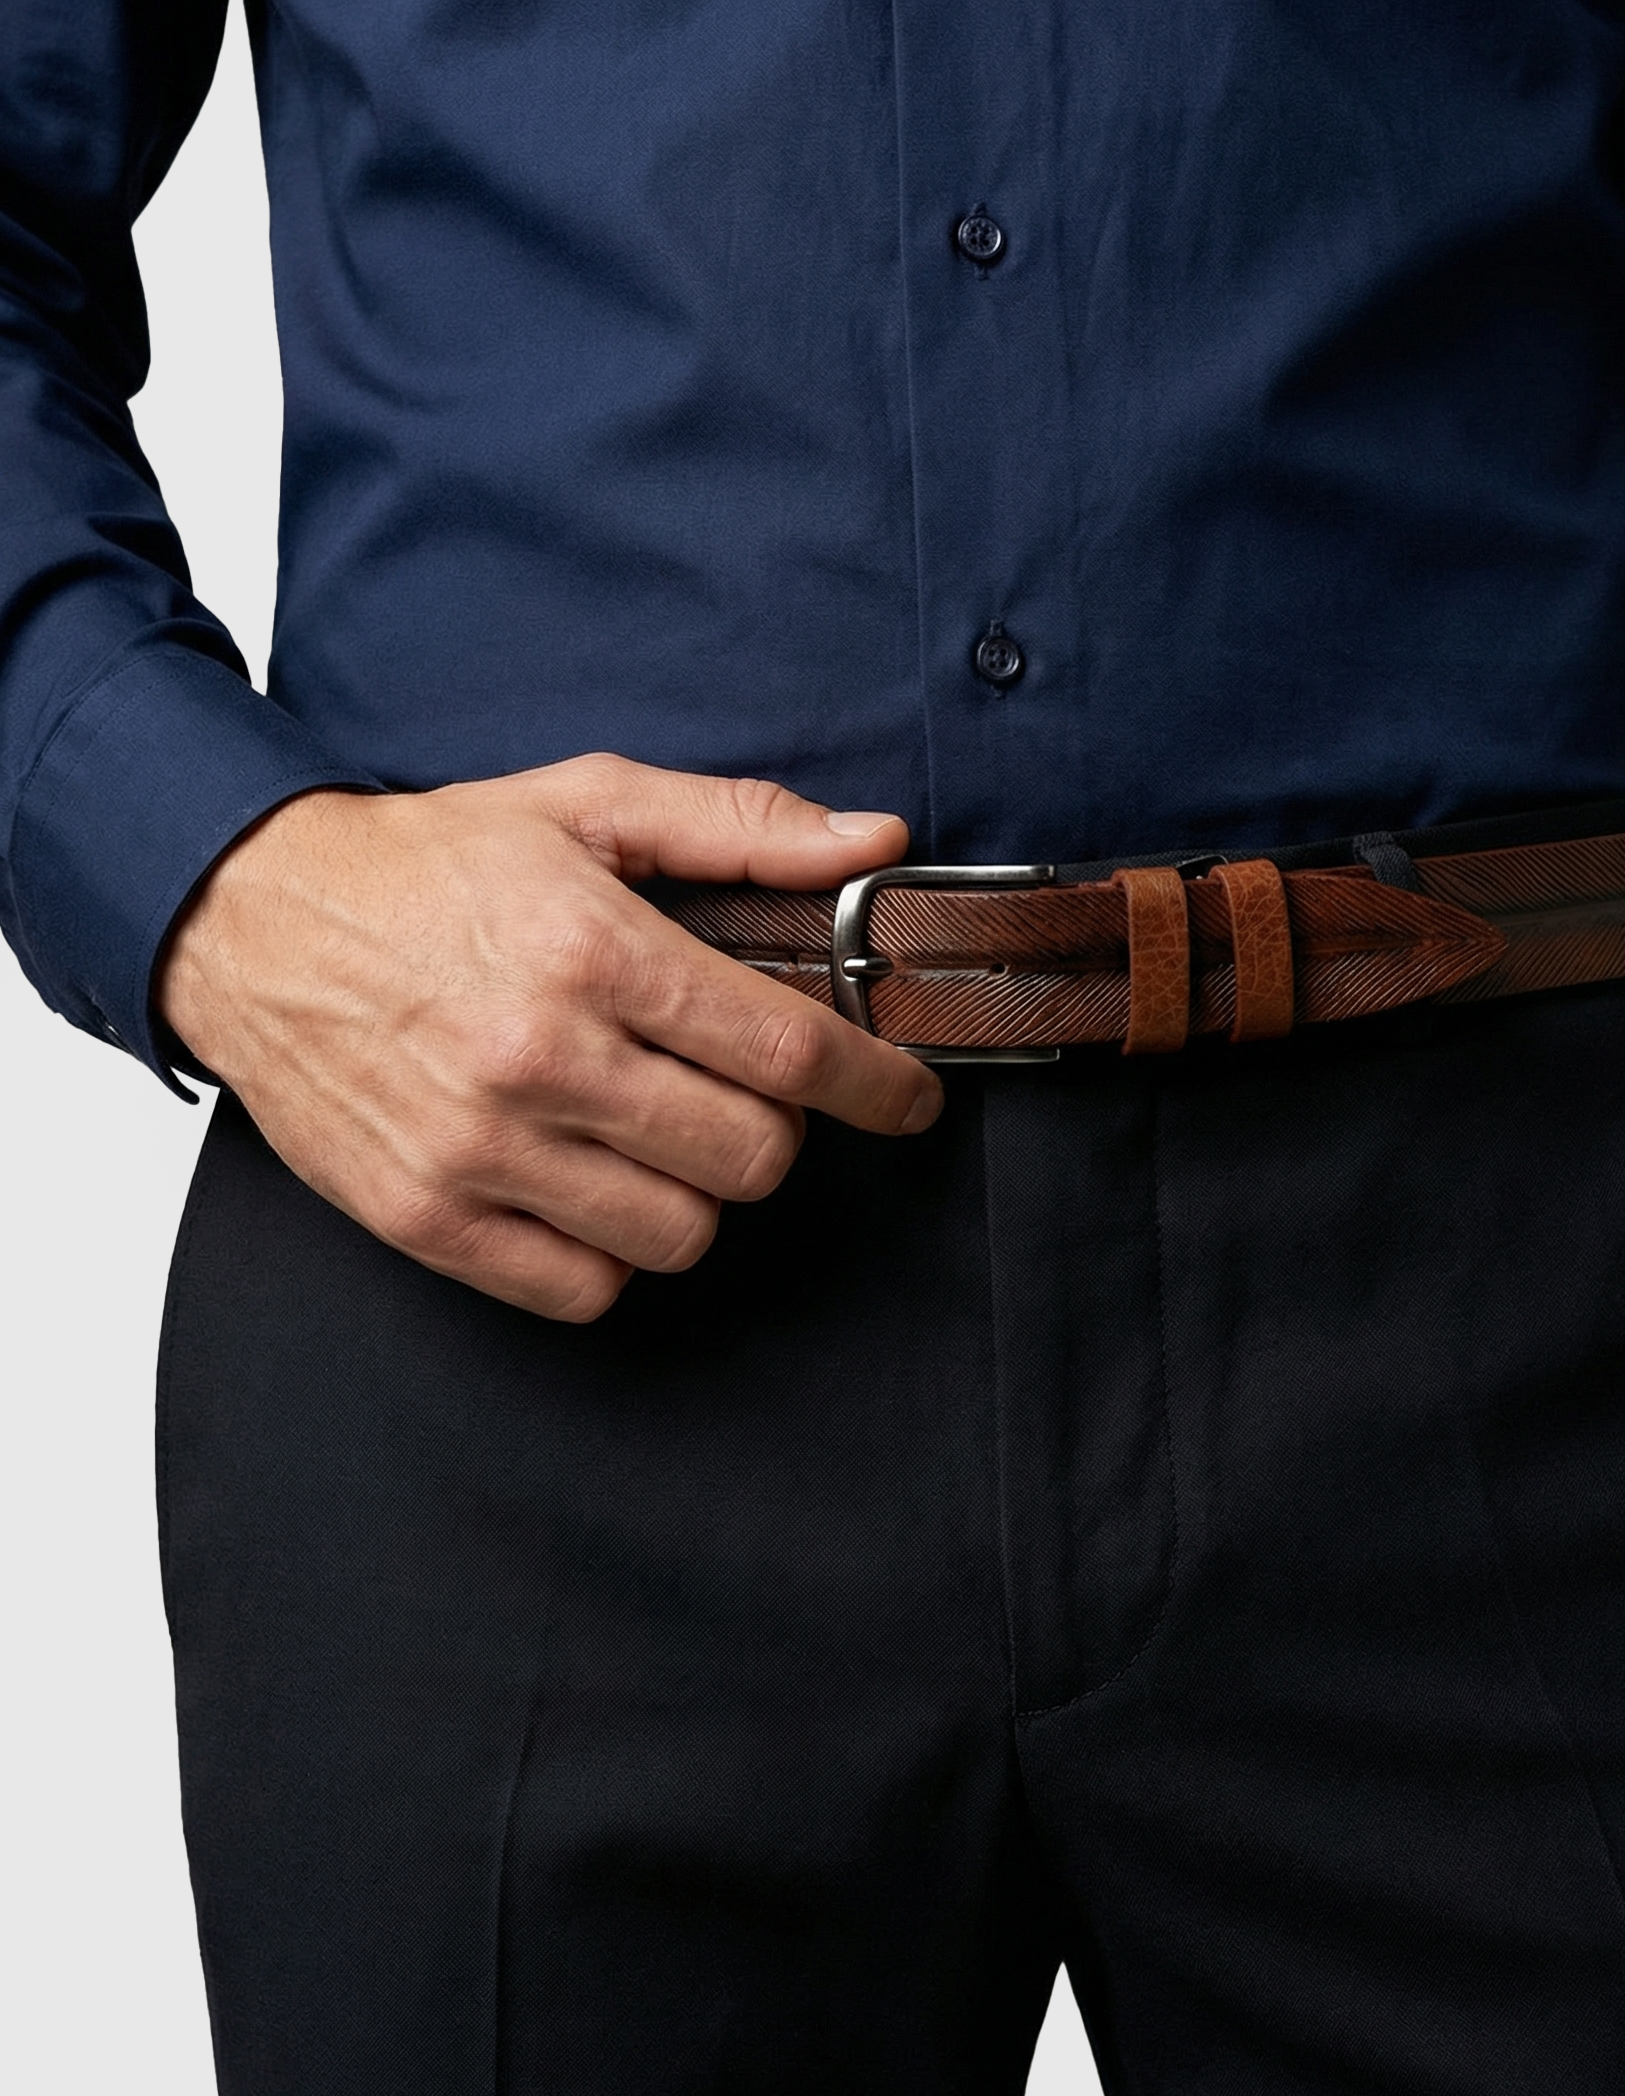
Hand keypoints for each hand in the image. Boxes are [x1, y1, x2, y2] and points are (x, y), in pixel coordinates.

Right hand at [155, 754, 942, 1319]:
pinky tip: (590, 1187)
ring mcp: (479, 1149)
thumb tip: (873, 847)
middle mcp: (539, 1056)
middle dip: (773, 1131)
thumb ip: (740, 827)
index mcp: (593, 949)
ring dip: (692, 1192)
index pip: (790, 1051)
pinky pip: (584, 1290)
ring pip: (679, 1235)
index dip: (878, 1085)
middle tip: (737, 1095)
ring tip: (652, 1136)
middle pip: (751, 1160)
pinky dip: (610, 1251)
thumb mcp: (585, 805)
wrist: (249, 917)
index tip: (904, 1099)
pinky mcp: (427, 1218)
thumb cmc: (427, 863)